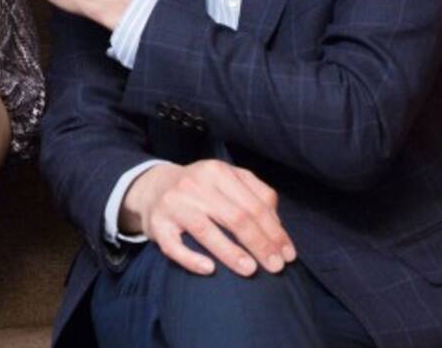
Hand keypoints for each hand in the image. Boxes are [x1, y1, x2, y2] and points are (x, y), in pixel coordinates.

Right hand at [122, 160, 296, 276]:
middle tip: (276, 267)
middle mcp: (195, 185)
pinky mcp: (158, 225)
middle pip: (236, 217)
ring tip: (251, 270)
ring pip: (207, 231)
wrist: (152, 187)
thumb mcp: (226, 179)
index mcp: (217, 171)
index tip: (288, 253)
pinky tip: (210, 270)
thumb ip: (254, 194)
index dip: (275, 231)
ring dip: (232, 253)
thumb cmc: (200, 188)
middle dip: (261, 244)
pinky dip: (192, 259)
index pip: (254, 204)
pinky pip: (175, 246)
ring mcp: (174, 205)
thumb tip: (278, 225)